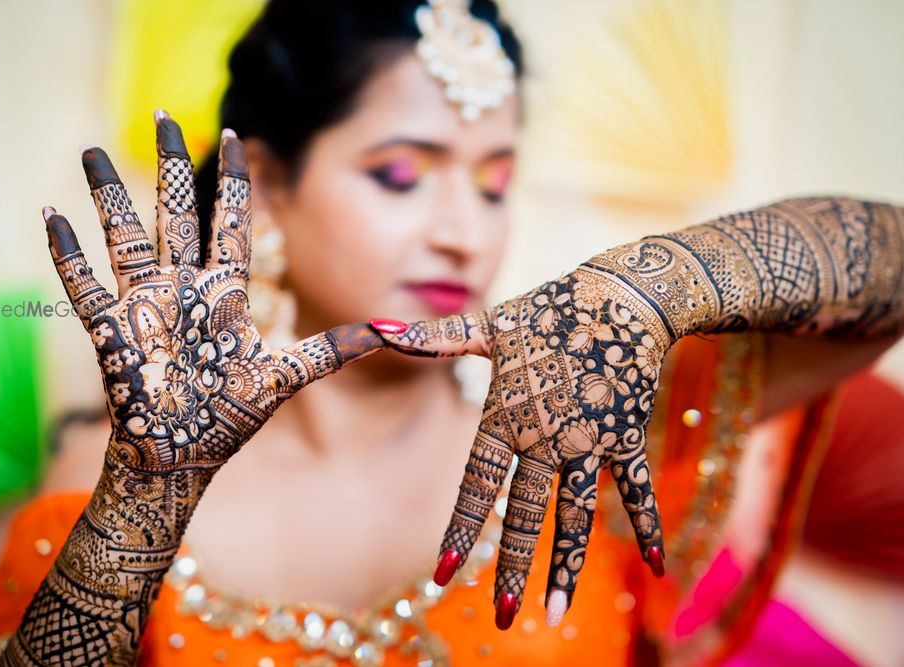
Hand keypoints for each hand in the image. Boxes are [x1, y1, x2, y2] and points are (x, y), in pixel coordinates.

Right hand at [7, 114, 384, 661]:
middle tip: (165, 115)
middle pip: (177, 212)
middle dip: (172, 164)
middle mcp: (184, 288)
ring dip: (108, 194)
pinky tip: (51, 213)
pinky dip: (66, 253)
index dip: (234, 180)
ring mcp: (145, 305)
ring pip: (125, 236)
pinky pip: (83, 284)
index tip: (235, 134)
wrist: (184, 459)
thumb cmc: (231, 417)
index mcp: (224, 293)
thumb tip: (394, 333)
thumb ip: (336, 349)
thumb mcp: (288, 376)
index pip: (231, 223)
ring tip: (91, 151)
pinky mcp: (112, 330)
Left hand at [371, 269, 667, 629]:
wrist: (622, 293)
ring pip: (575, 516)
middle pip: (525, 514)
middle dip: (511, 569)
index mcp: (506, 415)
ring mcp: (590, 441)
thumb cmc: (548, 310)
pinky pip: (637, 489)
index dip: (461, 529)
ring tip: (555, 616)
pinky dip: (649, 526)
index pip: (477, 485)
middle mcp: (546, 436)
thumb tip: (374, 328)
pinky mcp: (628, 436)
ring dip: (566, 567)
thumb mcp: (490, 326)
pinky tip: (656, 569)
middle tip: (499, 618)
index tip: (443, 574)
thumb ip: (434, 340)